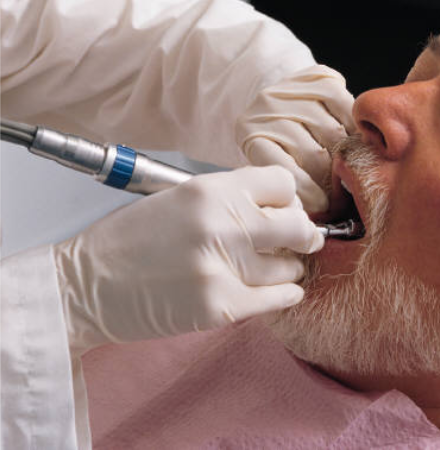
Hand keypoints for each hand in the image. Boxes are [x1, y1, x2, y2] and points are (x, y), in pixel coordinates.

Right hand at [53, 166, 321, 354]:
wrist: (85, 287)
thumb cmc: (129, 242)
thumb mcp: (178, 198)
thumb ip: (229, 199)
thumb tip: (281, 207)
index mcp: (209, 190)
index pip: (284, 184)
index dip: (287, 199)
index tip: (284, 210)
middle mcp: (221, 224)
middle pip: (298, 225)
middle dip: (302, 234)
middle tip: (299, 239)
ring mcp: (224, 268)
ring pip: (292, 266)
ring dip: (285, 268)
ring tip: (265, 268)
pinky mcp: (222, 307)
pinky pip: (282, 298)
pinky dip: (284, 294)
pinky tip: (275, 290)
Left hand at [237, 64, 354, 212]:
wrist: (270, 102)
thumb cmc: (274, 148)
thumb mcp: (267, 169)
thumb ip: (286, 191)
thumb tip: (313, 226)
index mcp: (251, 136)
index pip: (286, 175)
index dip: (309, 199)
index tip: (321, 213)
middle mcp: (268, 109)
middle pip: (315, 156)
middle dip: (332, 183)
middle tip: (342, 200)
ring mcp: (292, 90)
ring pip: (334, 134)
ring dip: (348, 158)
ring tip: (351, 174)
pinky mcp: (318, 76)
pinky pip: (347, 107)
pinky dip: (355, 128)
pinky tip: (355, 141)